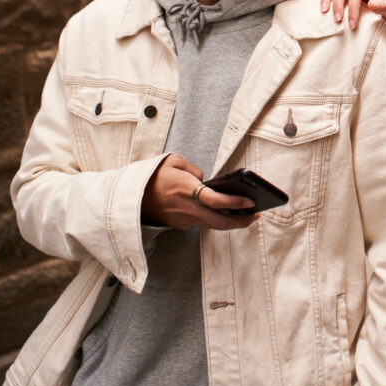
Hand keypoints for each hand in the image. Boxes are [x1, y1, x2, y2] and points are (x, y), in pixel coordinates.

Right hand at [142, 154, 257, 230]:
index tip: (250, 202)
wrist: (130, 197)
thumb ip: (194, 170)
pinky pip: (200, 221)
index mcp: (186, 190)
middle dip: (240, 222)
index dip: (235, 203)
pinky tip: (221, 211)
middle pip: (219, 222)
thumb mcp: (173, 161)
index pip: (216, 201)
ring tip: (244, 214)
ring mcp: (183, 220)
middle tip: (255, 216)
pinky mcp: (179, 224)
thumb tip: (205, 180)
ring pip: (211, 224)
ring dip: (228, 221)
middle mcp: (187, 209)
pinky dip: (212, 217)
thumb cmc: (152, 176)